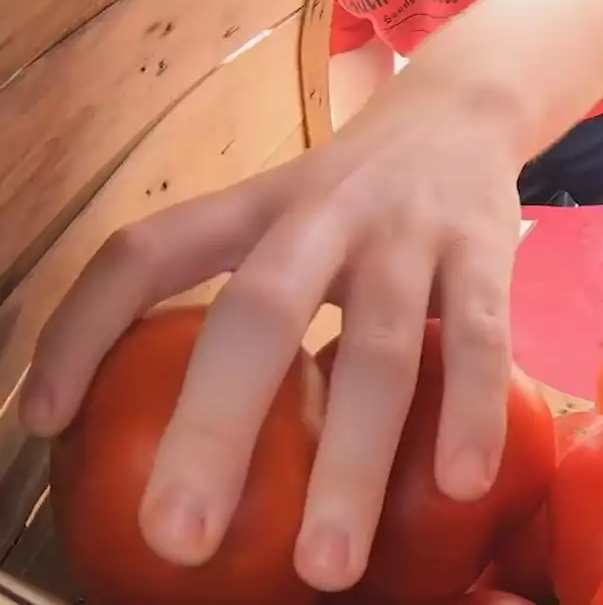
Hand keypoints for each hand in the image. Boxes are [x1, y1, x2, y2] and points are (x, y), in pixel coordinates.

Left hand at [20, 95, 525, 590]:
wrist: (462, 113)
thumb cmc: (355, 193)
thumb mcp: (280, 213)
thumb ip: (237, 289)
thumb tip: (177, 423)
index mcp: (252, 205)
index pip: (145, 251)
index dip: (82, 330)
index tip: (45, 423)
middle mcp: (321, 213)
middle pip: (258, 312)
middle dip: (218, 430)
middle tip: (181, 540)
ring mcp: (408, 233)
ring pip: (378, 348)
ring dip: (352, 459)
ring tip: (327, 565)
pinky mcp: (485, 250)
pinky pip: (477, 339)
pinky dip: (469, 412)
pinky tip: (460, 484)